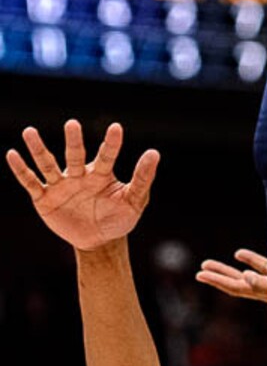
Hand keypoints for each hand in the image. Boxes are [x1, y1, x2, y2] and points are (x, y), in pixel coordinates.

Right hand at [5, 119, 159, 250]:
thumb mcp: (134, 201)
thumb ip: (143, 179)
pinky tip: (12, 154)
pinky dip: (21, 170)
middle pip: (74, 156)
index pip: (107, 156)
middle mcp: (79, 175)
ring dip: (39, 149)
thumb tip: (154, 152)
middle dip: (73, 142)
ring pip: (48, 165)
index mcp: (101, 175)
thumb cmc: (118, 218)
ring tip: (29, 132)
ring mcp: (61, 186)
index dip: (112, 144)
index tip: (116, 128)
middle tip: (72, 124)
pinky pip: (31, 183)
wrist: (99, 241)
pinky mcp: (44, 199)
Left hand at [196, 249, 266, 301]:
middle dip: (217, 277)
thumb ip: (263, 283)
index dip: (217, 281)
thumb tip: (245, 275)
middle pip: (235, 284)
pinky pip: (261, 267)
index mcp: (264, 294)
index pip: (234, 287)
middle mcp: (265, 290)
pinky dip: (248, 260)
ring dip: (225, 270)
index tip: (200, 275)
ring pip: (244, 276)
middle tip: (199, 271)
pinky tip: (238, 254)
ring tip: (208, 264)